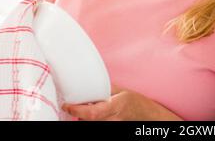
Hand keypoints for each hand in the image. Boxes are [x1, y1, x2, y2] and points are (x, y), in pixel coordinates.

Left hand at [62, 84, 182, 120]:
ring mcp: (112, 127)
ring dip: (84, 117)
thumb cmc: (136, 103)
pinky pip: (96, 125)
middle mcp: (113, 120)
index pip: (92, 113)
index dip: (77, 110)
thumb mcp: (121, 91)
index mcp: (116, 106)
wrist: (148, 116)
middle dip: (78, 113)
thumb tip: (89, 84)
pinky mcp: (111, 130)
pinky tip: (91, 114)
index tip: (67, 105)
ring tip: (83, 109)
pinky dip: (90, 120)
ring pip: (91, 124)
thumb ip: (106, 89)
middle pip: (88, 120)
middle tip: (72, 105)